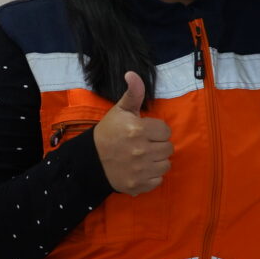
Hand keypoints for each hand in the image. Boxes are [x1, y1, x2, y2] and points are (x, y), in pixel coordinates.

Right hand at [93, 71, 172, 194]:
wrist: (91, 160)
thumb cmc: (109, 132)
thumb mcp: (120, 110)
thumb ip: (133, 93)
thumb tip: (132, 73)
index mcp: (138, 130)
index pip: (166, 131)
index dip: (157, 130)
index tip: (145, 131)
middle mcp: (141, 151)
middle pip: (168, 148)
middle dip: (158, 145)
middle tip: (145, 144)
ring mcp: (140, 170)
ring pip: (166, 165)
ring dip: (157, 161)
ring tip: (145, 157)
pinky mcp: (138, 185)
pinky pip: (158, 180)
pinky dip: (152, 176)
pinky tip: (141, 169)